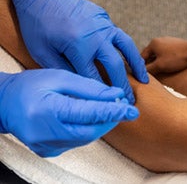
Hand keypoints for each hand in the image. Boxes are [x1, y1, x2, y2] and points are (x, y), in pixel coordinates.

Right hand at [0, 69, 138, 156]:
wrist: (5, 104)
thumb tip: (117, 95)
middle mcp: (47, 133)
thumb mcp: (61, 77)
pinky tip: (91, 118)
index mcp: (49, 110)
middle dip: (111, 119)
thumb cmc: (32, 85)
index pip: (89, 114)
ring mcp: (46, 145)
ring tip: (111, 110)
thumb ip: (89, 88)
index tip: (132, 110)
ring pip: (85, 138)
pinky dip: (88, 130)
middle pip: (90, 131)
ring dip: (101, 125)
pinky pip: (76, 141)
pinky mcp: (48, 150)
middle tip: (125, 108)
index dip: (113, 112)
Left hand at [9, 0, 148, 103]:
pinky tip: (131, 59)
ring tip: (144, 80)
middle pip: (115, 66)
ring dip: (136, 65)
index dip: (101, 94)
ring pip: (126, 47)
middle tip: (130, 100)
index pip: (93, 77)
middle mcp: (96, 36)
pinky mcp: (105, 18)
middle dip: (123, 85)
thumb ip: (63, 70)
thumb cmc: (38, 25)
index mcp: (79, 47)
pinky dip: (127, 50)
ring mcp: (104, 25)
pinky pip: (119, 36)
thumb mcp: (42, 52)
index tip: (109, 106)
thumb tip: (80, 86)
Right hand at [141, 37, 186, 75]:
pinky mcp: (175, 45)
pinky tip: (169, 67)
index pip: (142, 57)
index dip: (141, 67)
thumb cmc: (177, 58)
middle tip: (151, 75)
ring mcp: (168, 41)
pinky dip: (165, 60)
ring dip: (158, 63)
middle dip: (150, 65)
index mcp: (153, 43)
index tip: (142, 75)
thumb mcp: (160, 66)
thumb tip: (140, 74)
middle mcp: (159, 40)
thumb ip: (148, 70)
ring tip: (160, 72)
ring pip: (158, 55)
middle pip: (150, 56)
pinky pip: (166, 54)